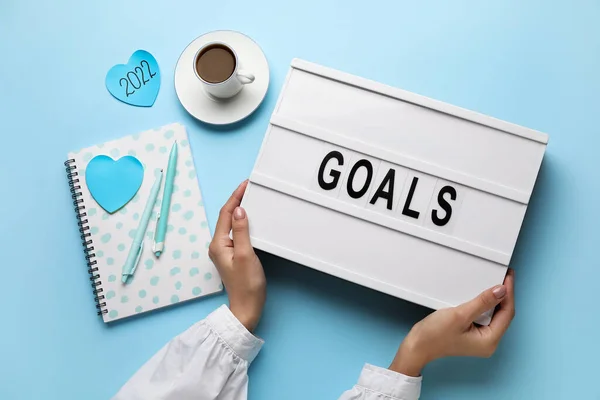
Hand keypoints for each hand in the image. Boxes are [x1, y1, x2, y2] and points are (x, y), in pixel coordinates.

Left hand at [208, 180, 265, 331]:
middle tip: (250, 187)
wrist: (247, 307)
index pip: (226, 213)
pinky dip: (243, 222)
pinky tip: (251, 219)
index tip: (245, 184)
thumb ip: (242, 231)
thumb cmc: (247, 285)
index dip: (235, 197)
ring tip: (251, 198)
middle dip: (237, 200)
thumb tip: (240, 210)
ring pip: (231, 223)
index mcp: (218, 243)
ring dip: (240, 210)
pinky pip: (236, 232)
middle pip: (227, 216)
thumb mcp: (246, 255)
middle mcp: (218, 245)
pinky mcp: (232, 255)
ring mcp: (224, 250)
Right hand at [390, 269, 514, 375]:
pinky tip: (482, 295)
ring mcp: (481, 339)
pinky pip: (484, 317)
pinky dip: (485, 305)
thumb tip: (501, 291)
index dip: (508, 294)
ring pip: (494, 315)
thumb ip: (482, 302)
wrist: (417, 345)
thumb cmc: (434, 336)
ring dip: (494, 299)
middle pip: (503, 314)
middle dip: (504, 296)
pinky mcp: (473, 334)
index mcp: (490, 341)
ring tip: (495, 283)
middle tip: (504, 277)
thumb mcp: (460, 315)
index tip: (507, 277)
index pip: (507, 313)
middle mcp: (488, 342)